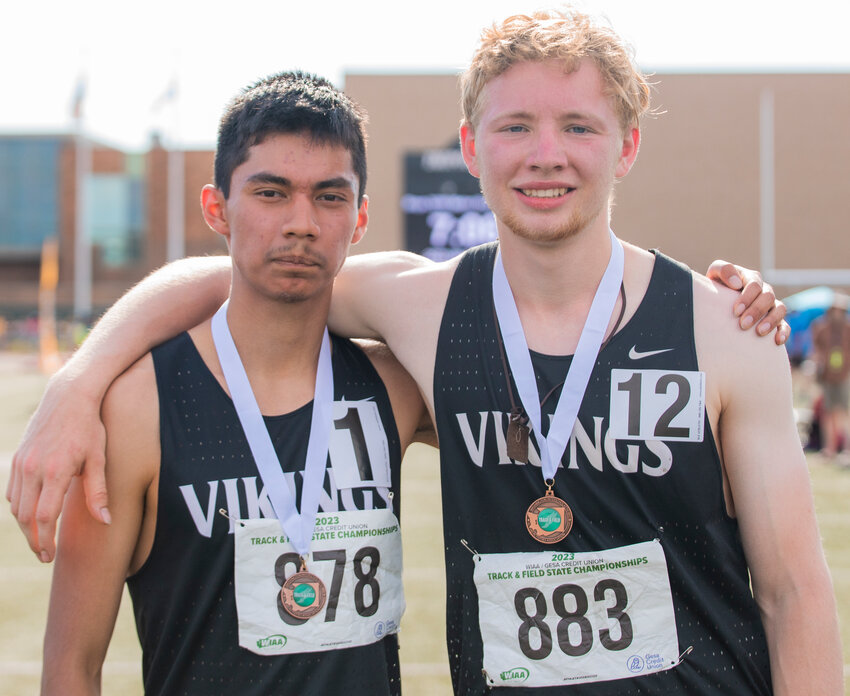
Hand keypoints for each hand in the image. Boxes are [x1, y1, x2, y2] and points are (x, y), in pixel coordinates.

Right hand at [6, 374, 109, 561]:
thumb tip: (105, 522)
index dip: (45, 540)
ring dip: (25, 526)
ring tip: (40, 538)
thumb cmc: (89, 428)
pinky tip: (31, 515)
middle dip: (34, 539)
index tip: (50, 556)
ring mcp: (21, 463)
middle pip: (25, 517)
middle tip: (45, 555)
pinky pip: (12, 491)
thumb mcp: (98, 459)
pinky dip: (19, 507)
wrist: (69, 397)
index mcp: (55, 471)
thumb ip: (98, 492)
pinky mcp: (17, 458)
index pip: (44, 517)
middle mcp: (33, 469)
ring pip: (15, 506)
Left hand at [706, 260, 788, 344]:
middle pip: (768, 297)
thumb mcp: (714, 274)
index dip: (747, 297)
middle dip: (756, 311)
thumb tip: (737, 283)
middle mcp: (763, 291)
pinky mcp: (774, 320)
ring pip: (780, 309)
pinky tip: (777, 341)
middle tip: (743, 324)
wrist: (714, 305)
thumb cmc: (714, 288)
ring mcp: (770, 305)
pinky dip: (784, 332)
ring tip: (759, 332)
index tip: (736, 311)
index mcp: (750, 278)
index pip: (754, 284)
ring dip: (771, 320)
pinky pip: (784, 325)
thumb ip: (724, 270)